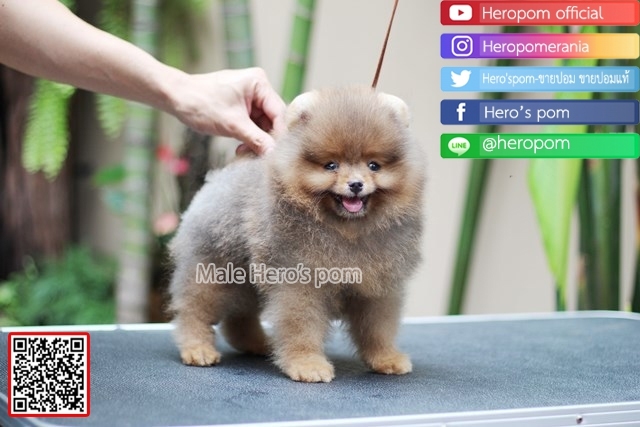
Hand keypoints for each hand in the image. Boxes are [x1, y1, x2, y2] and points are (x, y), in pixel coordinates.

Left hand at [167, 67, 285, 154]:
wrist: (175, 98)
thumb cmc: (200, 104)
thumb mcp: (232, 125)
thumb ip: (256, 139)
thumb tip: (274, 154)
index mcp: (258, 83)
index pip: (278, 112)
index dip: (279, 134)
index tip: (278, 153)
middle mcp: (257, 87)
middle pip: (272, 118)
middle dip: (266, 138)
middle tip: (261, 156)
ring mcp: (249, 97)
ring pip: (262, 124)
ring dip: (256, 140)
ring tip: (245, 152)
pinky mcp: (241, 106)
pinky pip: (252, 124)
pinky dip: (248, 137)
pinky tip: (241, 147)